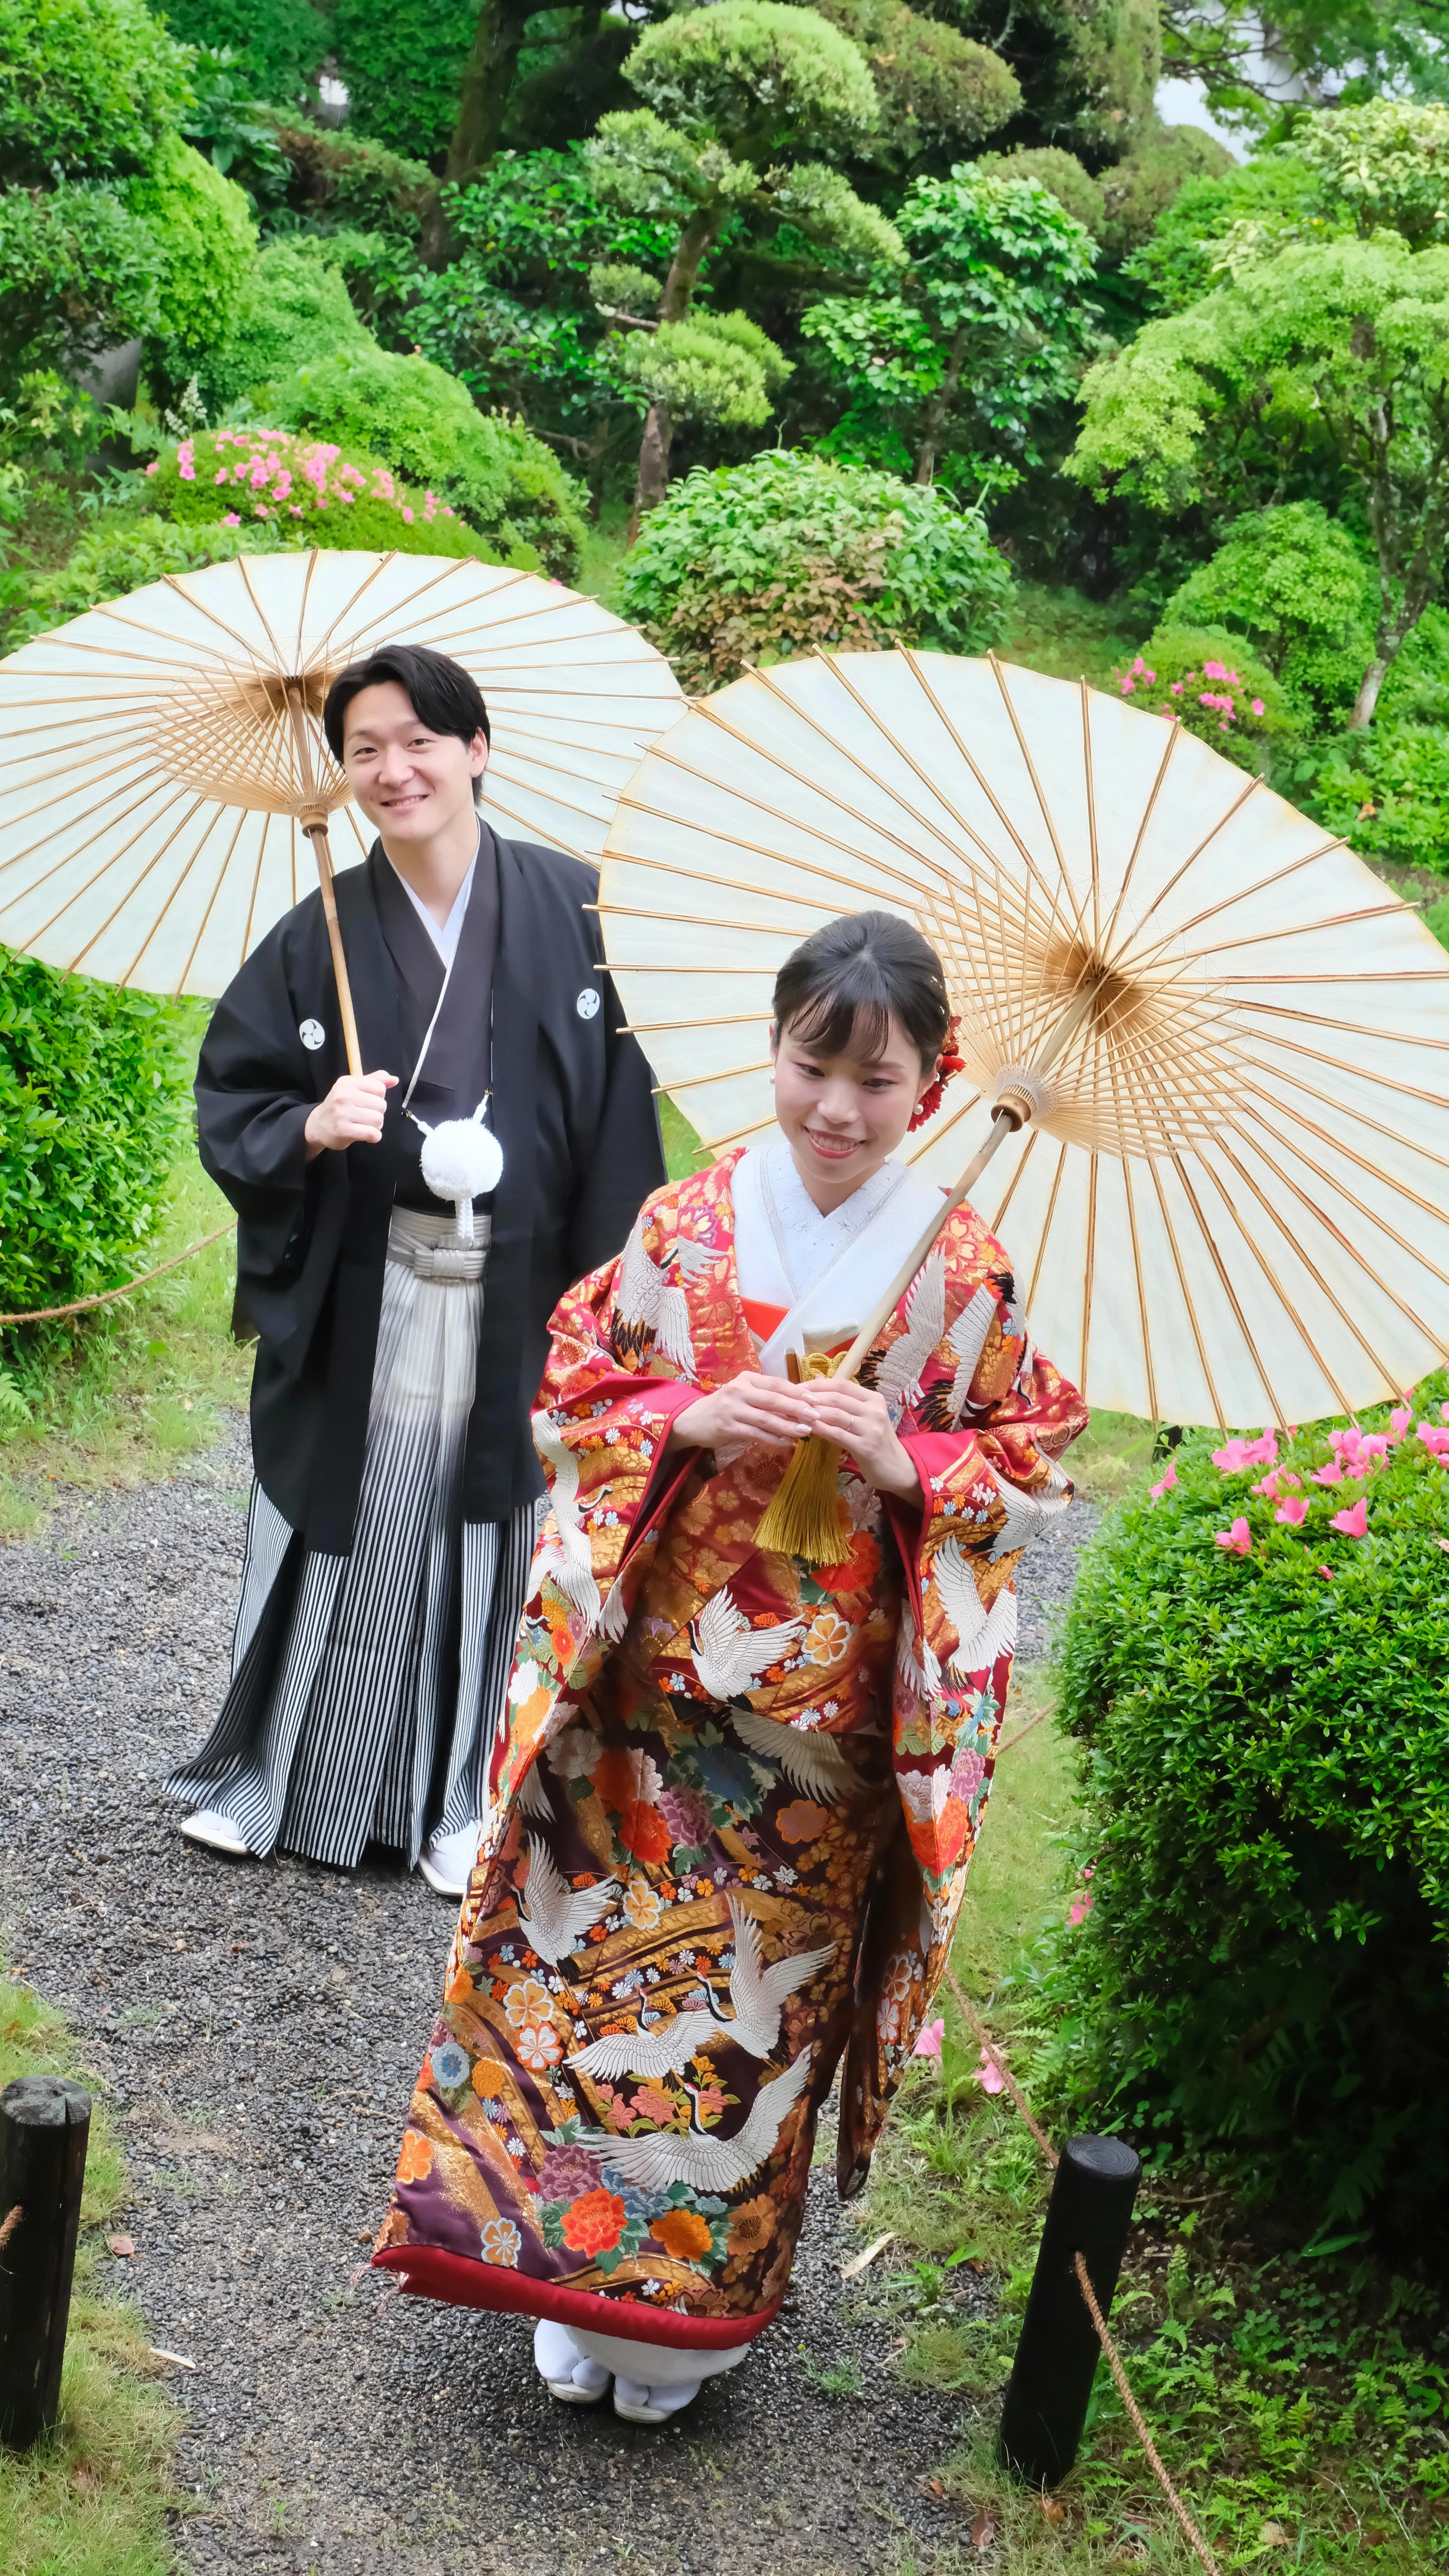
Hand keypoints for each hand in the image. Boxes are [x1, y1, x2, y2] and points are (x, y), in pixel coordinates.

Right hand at [304, 1070, 397, 1157]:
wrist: (317, 1125)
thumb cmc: (340, 1106)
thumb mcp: (354, 1088)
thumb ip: (375, 1081)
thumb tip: (394, 1079)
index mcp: (348, 1082)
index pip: (380, 1088)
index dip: (378, 1098)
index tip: (367, 1102)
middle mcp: (344, 1096)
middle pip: (381, 1105)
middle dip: (378, 1113)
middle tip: (365, 1116)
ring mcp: (343, 1113)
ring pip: (378, 1119)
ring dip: (376, 1126)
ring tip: (365, 1125)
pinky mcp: (343, 1130)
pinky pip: (372, 1134)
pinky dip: (374, 1137)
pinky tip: (367, 1135)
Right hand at [666, 1372, 816, 1456]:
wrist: (692, 1420)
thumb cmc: (725, 1407)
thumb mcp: (745, 1395)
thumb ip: (767, 1397)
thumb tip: (800, 1403)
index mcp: (747, 1379)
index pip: (777, 1383)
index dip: (797, 1391)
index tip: (816, 1399)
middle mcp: (739, 1390)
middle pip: (773, 1399)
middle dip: (797, 1408)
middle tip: (816, 1415)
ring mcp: (732, 1408)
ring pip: (765, 1418)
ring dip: (787, 1425)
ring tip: (805, 1430)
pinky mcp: (726, 1426)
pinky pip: (754, 1433)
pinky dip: (772, 1438)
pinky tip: (786, 1442)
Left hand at [794, 1376, 921, 1502]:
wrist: (897, 1468)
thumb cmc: (877, 1441)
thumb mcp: (864, 1416)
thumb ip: (845, 1401)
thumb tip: (819, 1381)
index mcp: (874, 1399)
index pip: (842, 1385)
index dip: (818, 1384)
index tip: (798, 1387)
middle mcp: (874, 1410)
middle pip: (837, 1397)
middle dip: (812, 1397)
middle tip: (792, 1400)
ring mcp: (871, 1428)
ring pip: (836, 1414)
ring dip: (813, 1413)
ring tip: (795, 1413)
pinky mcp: (866, 1447)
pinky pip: (837, 1434)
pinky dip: (820, 1430)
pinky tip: (807, 1429)